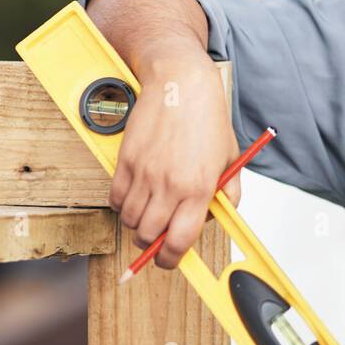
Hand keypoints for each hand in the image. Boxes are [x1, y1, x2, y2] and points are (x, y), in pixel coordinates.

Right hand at [109, 54, 241, 269]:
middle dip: (151, 244)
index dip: (171, 259)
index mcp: (198, 188)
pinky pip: (114, 199)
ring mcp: (145, 173)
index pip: (179, 242)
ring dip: (136, 224)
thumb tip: (220, 217)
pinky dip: (121, 205)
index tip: (169, 260)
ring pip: (129, 221)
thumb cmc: (206, 118)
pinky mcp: (126, 161)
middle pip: (148, 236)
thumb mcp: (230, 157)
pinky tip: (133, 197)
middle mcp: (169, 185)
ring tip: (148, 212)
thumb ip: (229, 192)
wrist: (180, 84)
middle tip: (157, 236)